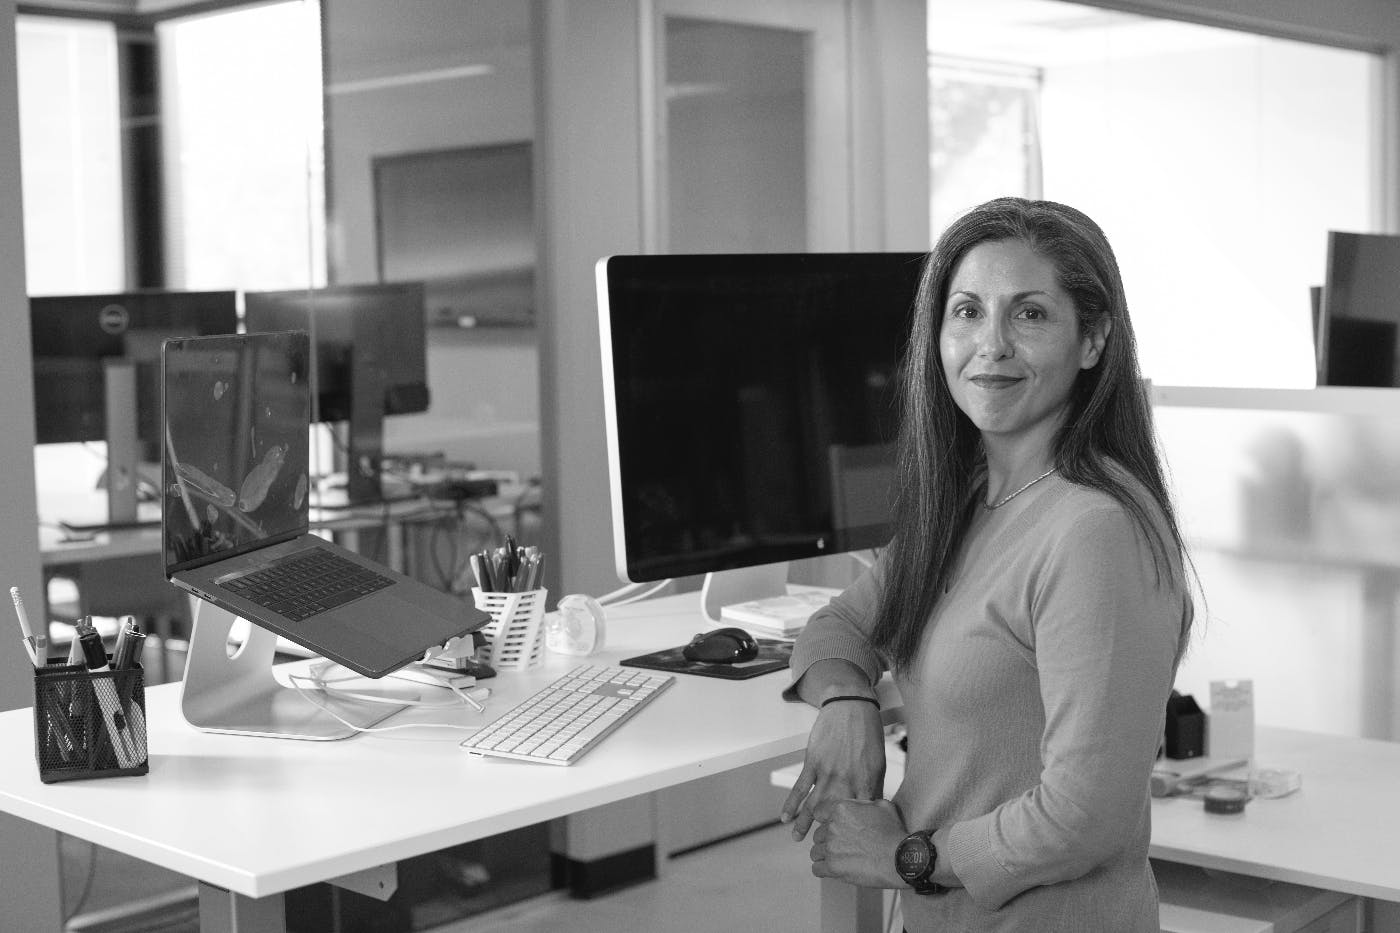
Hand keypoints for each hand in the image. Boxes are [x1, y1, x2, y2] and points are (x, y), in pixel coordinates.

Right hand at [780, 700, 884, 840]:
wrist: (851, 705)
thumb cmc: (868, 734)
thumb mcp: (877, 762)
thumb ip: (872, 787)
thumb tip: (871, 809)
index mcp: (867, 782)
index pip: (861, 815)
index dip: (855, 832)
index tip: (850, 845)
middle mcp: (847, 781)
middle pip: (836, 815)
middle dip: (828, 833)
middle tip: (822, 848)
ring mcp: (828, 772)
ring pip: (814, 805)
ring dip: (804, 824)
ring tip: (798, 839)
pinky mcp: (813, 762)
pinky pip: (800, 787)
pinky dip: (791, 803)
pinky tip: (785, 816)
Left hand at [808, 798, 906, 887]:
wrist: (901, 858)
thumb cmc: (894, 833)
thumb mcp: (882, 805)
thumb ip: (862, 803)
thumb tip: (857, 805)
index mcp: (841, 809)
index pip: (819, 812)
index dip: (825, 820)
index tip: (832, 827)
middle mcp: (832, 826)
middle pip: (818, 834)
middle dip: (828, 840)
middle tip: (843, 846)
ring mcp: (831, 847)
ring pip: (815, 852)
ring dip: (825, 855)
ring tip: (840, 859)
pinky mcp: (833, 867)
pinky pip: (817, 869)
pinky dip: (824, 870)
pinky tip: (834, 869)